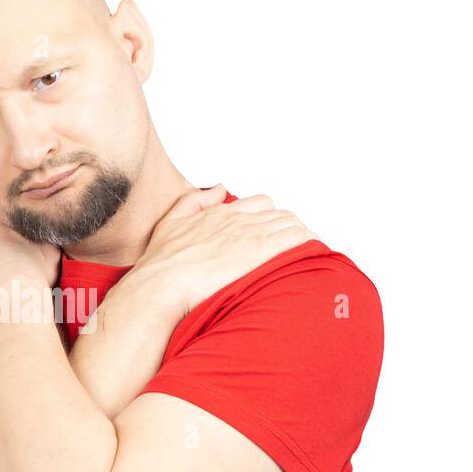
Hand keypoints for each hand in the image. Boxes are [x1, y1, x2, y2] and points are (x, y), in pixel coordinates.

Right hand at [130, 185, 317, 318]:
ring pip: (291, 224)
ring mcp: (249, 234)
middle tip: (293, 247)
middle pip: (279, 214)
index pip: (260, 205)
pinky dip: (308, 243)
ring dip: (301, 236)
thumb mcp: (171, 221)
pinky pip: (295, 239)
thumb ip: (195, 201)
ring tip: (306, 253)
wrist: (160, 284)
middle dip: (289, 228)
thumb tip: (220, 188)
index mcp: (220, 213)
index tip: (272, 235)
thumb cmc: (161, 263)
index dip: (270, 219)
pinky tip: (312, 253)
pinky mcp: (259, 251)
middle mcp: (237, 219)